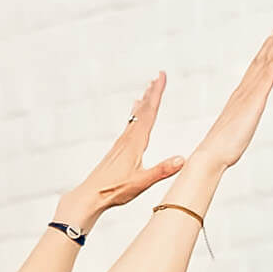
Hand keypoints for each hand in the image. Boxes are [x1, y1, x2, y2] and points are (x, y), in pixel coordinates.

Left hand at [61, 72, 184, 227]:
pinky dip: (135, 116)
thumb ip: (161, 171)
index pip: (149, 113)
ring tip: (147, 91)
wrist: (90, 195)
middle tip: (158, 76)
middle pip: (142, 111)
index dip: (157, 93)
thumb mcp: (141, 182)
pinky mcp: (117, 150)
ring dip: (143, 103)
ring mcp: (121, 144)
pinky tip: (134, 118)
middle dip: (152, 93)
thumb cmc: (114, 190)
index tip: (161, 76)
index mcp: (135, 143)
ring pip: (135, 118)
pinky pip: (129, 127)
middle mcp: (127, 139)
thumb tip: (181, 160)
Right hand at [189, 24, 272, 170]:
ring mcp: (249, 93)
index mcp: (239, 99)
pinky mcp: (256, 99)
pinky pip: (269, 73)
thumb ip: (233, 130)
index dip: (264, 55)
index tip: (272, 40)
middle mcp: (244, 91)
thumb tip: (231, 136)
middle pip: (261, 62)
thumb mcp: (232, 136)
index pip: (255, 72)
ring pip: (267, 63)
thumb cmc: (219, 151)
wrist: (211, 155)